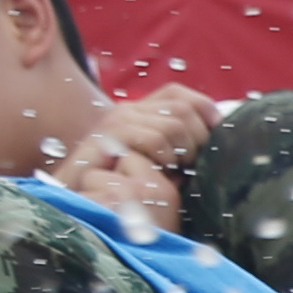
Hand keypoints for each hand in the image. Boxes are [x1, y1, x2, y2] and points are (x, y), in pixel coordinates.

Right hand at [56, 86, 214, 229]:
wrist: (76, 199)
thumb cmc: (120, 189)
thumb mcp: (155, 166)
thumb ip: (178, 150)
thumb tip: (216, 143)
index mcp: (140, 113)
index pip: (178, 93)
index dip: (204, 109)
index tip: (217, 134)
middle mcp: (128, 110)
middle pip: (183, 109)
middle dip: (198, 139)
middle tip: (191, 165)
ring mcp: (117, 121)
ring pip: (173, 124)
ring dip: (183, 152)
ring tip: (175, 171)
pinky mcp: (108, 137)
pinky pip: (153, 138)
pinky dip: (165, 158)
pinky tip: (161, 172)